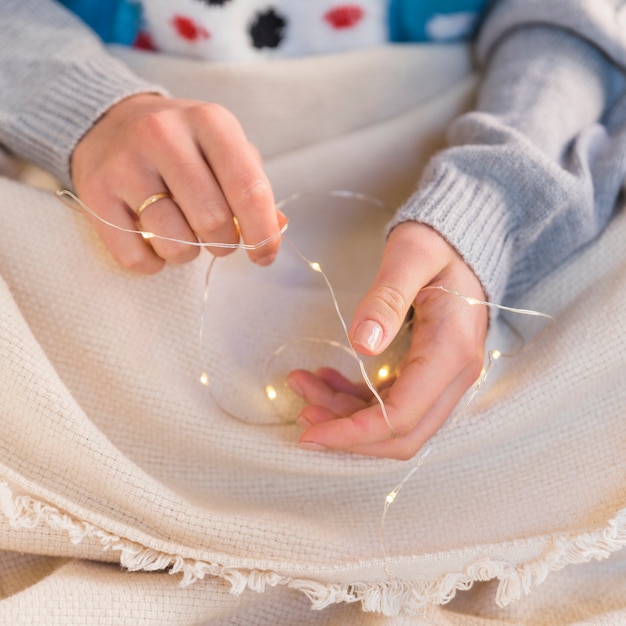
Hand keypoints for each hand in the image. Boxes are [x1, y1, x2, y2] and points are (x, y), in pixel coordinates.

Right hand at [71, 94, 283, 272]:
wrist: (108, 122)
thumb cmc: (182, 146)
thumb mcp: (224, 149)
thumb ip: (253, 186)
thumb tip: (278, 228)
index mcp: (209, 121)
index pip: (248, 189)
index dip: (264, 233)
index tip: (265, 256)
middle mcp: (164, 135)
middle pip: (213, 221)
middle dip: (224, 244)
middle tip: (218, 239)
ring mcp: (124, 163)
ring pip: (175, 243)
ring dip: (187, 254)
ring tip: (183, 234)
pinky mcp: (94, 193)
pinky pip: (135, 257)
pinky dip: (153, 263)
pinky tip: (153, 242)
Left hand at [287, 221, 487, 459]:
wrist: (461, 241)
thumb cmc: (437, 242)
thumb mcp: (411, 256)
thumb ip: (387, 297)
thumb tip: (362, 344)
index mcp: (451, 351)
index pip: (402, 416)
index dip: (355, 433)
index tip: (310, 433)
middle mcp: (454, 374)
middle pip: (401, 434)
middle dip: (347, 432)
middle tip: (301, 413)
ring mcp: (444, 377)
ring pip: (392, 421)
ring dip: (344, 413)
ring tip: (303, 384)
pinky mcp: (429, 372)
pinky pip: (391, 401)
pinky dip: (355, 399)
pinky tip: (325, 379)